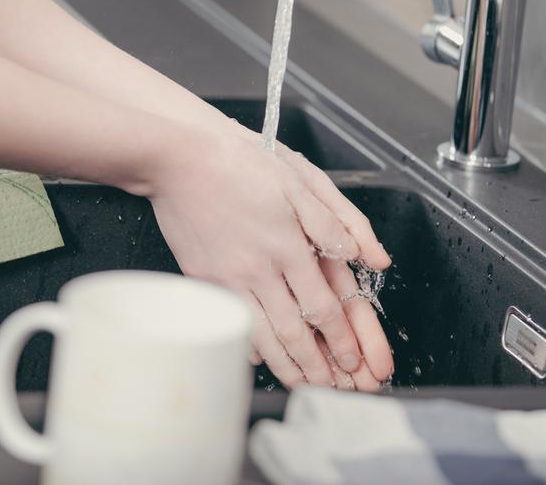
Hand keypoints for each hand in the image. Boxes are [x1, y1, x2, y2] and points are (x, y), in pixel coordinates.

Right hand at [148, 128, 370, 386]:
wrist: (178, 157)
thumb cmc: (238, 161)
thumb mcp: (299, 180)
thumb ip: (336, 221)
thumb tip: (367, 254)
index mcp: (288, 244)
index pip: (322, 306)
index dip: (342, 339)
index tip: (355, 360)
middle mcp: (258, 269)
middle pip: (293, 332)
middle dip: (317, 366)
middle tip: (334, 387)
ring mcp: (227, 277)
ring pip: (261, 335)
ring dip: (285, 366)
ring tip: (303, 384)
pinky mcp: (203, 278)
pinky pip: (233, 321)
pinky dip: (248, 346)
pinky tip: (259, 359)